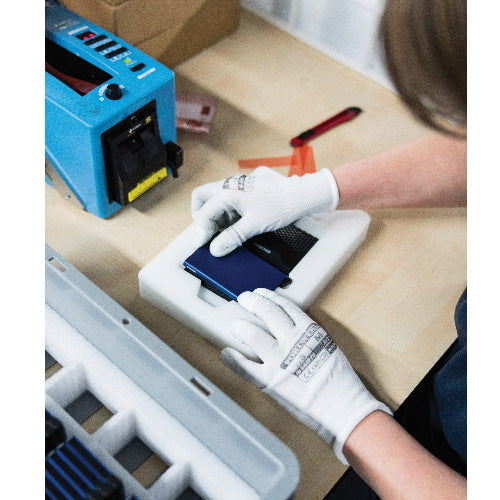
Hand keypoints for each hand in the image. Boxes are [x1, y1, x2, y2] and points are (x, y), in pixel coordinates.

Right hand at [191, 166, 338, 255]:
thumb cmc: (280, 205)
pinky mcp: (245, 189)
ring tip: (227, 231)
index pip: (204, 213)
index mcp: (227, 192)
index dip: (202, 231)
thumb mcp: (253, 226)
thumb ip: (232, 238)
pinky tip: (238, 223)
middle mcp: (229, 185)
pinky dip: (227, 212)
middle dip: (202, 216)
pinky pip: (228, 199)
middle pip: (202, 198)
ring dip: (216, 215)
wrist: (300, 195)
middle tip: (208, 232)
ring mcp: (237, 185)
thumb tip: (216, 248)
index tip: (203, 244)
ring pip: (215, 198)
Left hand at [221, 289, 391, 463]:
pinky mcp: (270, 380)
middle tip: (244, 298)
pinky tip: (226, 354)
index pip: (285, 306)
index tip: (261, 293)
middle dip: (253, 302)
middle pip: (267, 312)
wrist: (343, 409)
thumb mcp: (328, 349)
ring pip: (253, 334)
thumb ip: (308, 338)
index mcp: (310, 331)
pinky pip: (244, 367)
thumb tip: (291, 333)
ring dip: (241, 326)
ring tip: (234, 324)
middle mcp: (292, 340)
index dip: (270, 297)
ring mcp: (279, 360)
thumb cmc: (340, 383)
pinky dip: (232, 359)